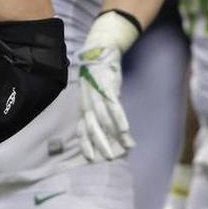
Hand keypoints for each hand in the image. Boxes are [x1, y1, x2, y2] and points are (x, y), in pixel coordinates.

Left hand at [77, 45, 135, 161]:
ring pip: (104, 118)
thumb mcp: (94, 94)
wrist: (100, 50)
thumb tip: (109, 129)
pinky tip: (126, 130)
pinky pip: (114, 106)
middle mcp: (87, 101)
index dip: (85, 143)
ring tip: (124, 147)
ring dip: (114, 134)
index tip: (90, 158)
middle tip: (108, 158)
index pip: (81, 128)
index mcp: (83, 105)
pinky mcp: (107, 86)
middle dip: (99, 143)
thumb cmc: (99, 76)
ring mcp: (97, 94)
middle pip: (91, 126)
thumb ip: (99, 110)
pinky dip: (120, 119)